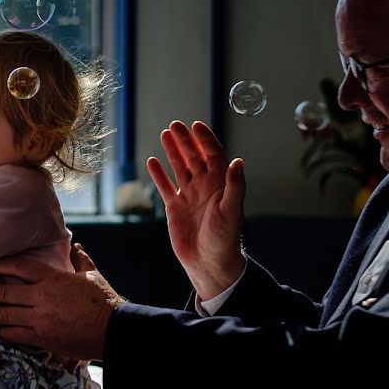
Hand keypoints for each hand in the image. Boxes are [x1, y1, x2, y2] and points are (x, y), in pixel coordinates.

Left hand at [0, 243, 123, 360]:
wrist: (114, 330)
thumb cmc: (104, 301)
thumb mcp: (92, 275)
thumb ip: (80, 260)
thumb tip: (77, 246)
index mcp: (52, 278)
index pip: (18, 267)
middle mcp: (41, 296)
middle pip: (4, 291)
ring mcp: (40, 318)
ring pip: (5, 314)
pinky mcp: (43, 338)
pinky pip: (17, 334)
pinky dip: (5, 332)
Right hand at [146, 120, 246, 299]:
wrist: (209, 262)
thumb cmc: (225, 238)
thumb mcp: (232, 210)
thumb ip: (234, 185)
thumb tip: (237, 161)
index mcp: (220, 184)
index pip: (213, 155)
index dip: (205, 140)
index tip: (196, 125)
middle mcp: (204, 186)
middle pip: (194, 157)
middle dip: (185, 140)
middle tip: (175, 125)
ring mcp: (189, 196)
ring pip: (179, 167)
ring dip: (173, 151)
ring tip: (164, 134)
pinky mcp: (175, 207)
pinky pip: (165, 186)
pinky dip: (158, 174)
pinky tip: (152, 161)